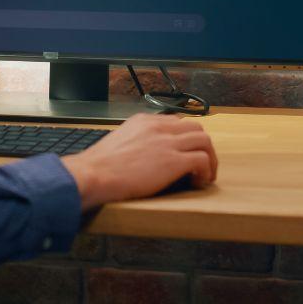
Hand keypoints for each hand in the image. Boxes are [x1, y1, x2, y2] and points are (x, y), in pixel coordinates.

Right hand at [60, 114, 216, 209]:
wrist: (93, 174)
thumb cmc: (99, 167)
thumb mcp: (118, 143)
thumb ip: (134, 142)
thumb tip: (141, 156)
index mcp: (144, 121)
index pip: (176, 122)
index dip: (184, 138)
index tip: (185, 152)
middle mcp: (158, 127)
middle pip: (195, 127)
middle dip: (202, 145)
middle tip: (201, 163)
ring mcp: (167, 142)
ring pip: (204, 140)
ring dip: (209, 158)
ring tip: (205, 175)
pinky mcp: (173, 161)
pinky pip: (202, 159)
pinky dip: (206, 170)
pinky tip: (198, 182)